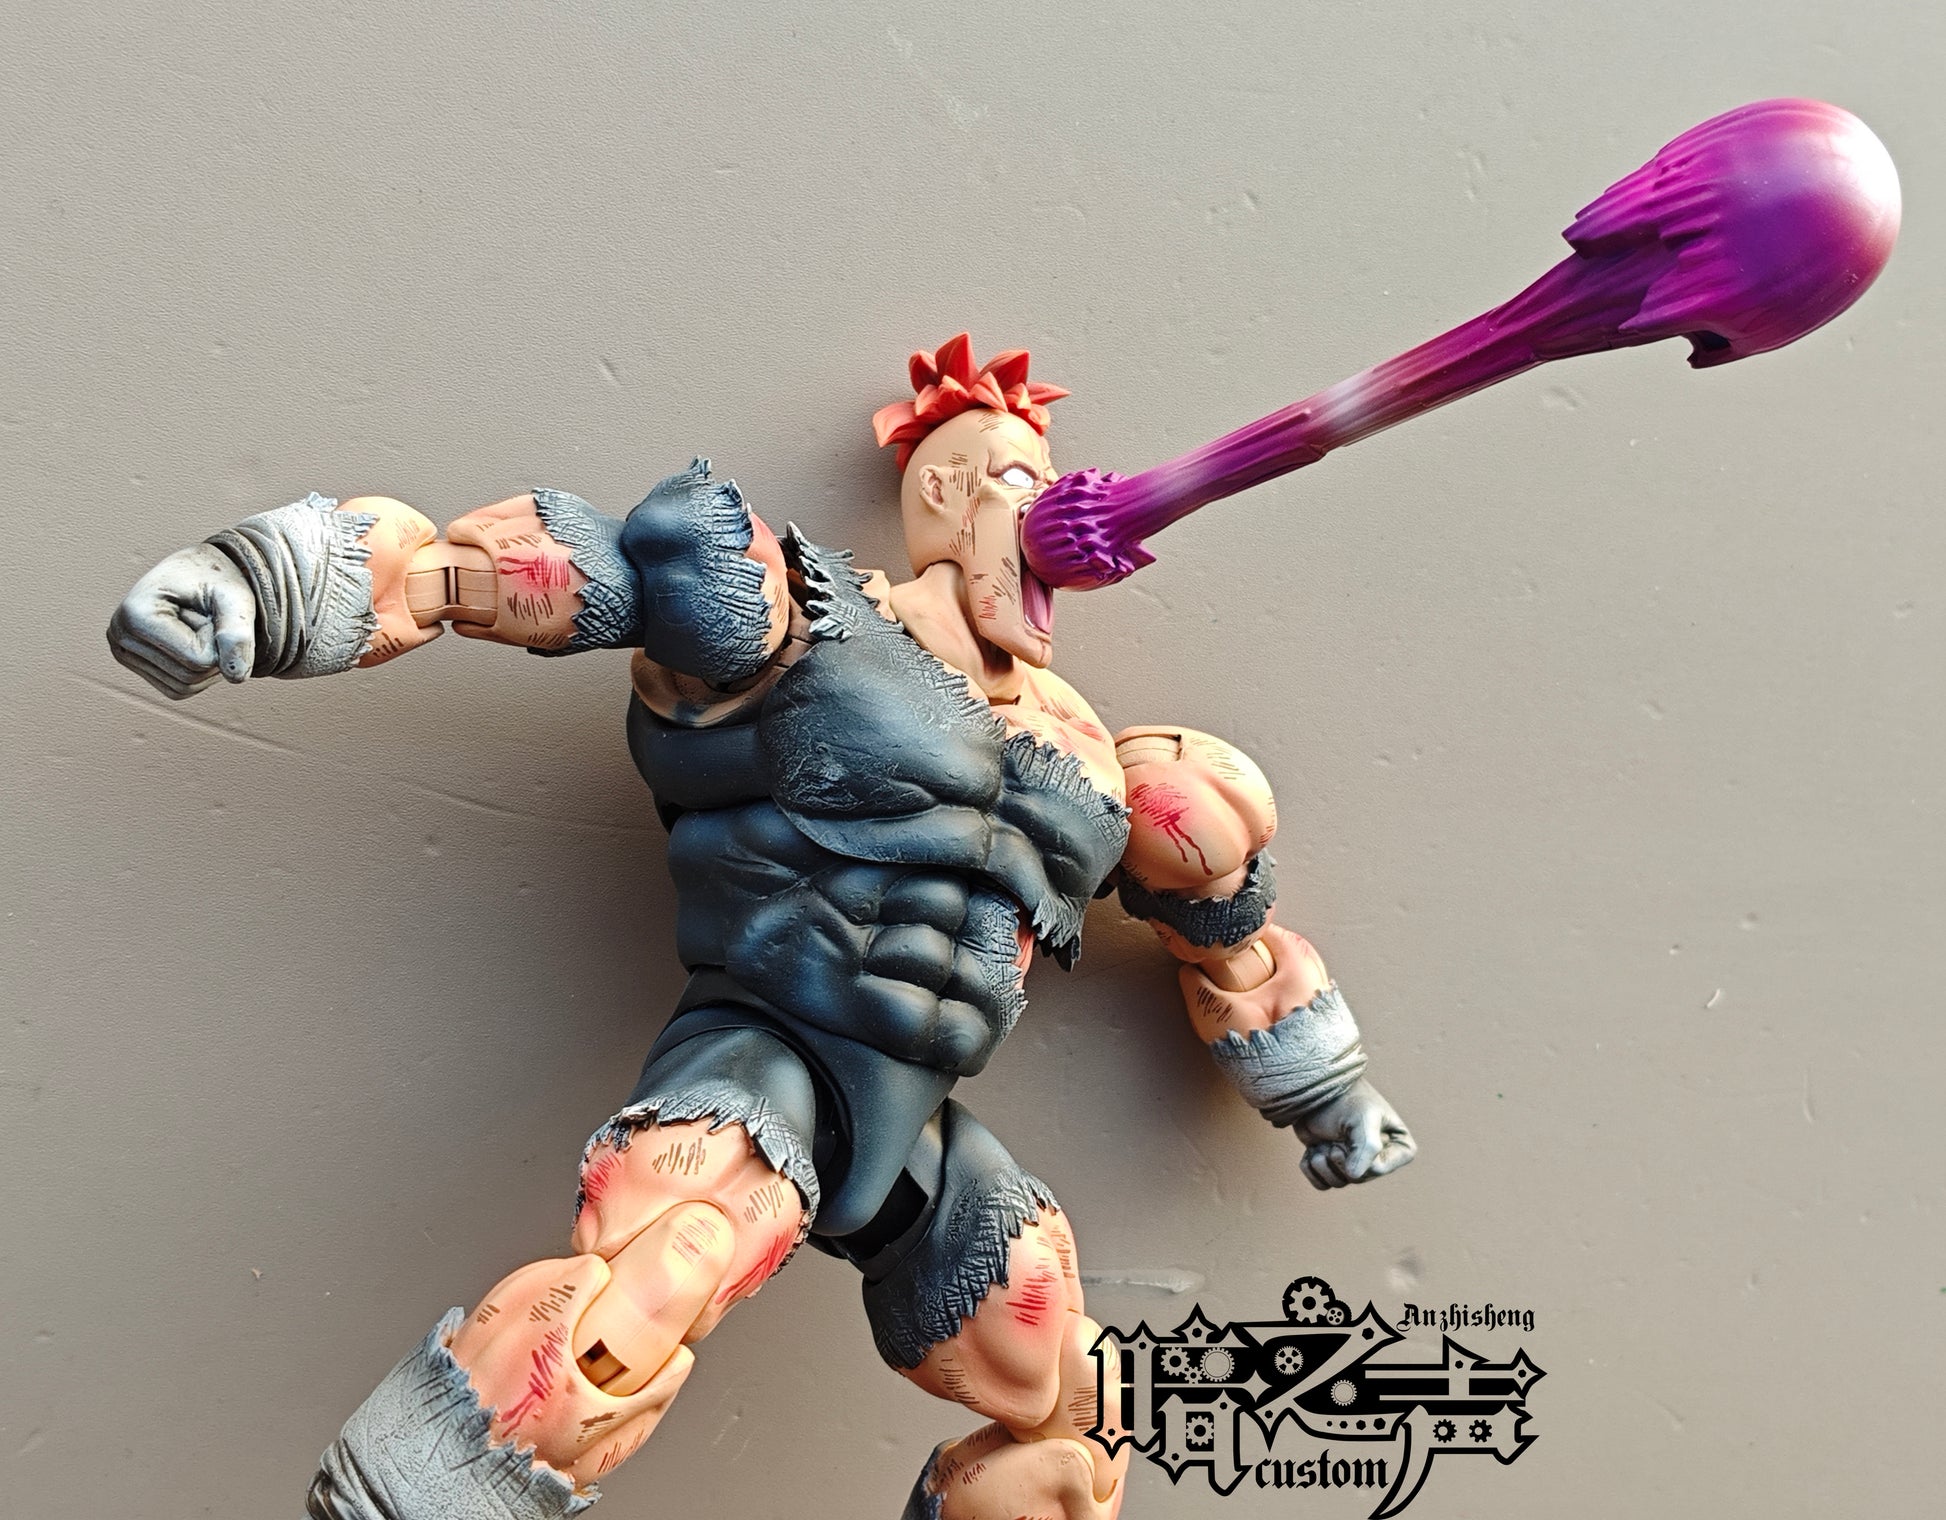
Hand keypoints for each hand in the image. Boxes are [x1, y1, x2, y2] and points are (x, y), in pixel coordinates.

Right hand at [106, 545, 255, 698]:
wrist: (199, 573)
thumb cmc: (216, 581)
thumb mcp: (235, 598)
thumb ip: (239, 634)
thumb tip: (236, 677)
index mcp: (136, 614)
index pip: (197, 658)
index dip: (220, 640)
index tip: (213, 610)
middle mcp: (119, 635)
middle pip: (189, 676)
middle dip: (214, 652)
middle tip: (209, 619)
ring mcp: (122, 653)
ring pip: (185, 687)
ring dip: (208, 663)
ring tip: (201, 628)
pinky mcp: (134, 665)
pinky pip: (178, 689)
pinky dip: (197, 672)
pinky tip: (194, 642)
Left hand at [1294, 1078, 1415, 1188]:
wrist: (1314, 1089)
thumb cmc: (1345, 1098)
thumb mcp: (1363, 1117)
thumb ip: (1367, 1146)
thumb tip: (1355, 1175)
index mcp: (1397, 1147)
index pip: (1380, 1169)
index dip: (1361, 1156)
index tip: (1356, 1135)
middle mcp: (1377, 1158)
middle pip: (1357, 1178)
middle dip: (1339, 1156)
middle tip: (1335, 1136)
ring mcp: (1353, 1163)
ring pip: (1338, 1182)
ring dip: (1323, 1161)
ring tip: (1323, 1140)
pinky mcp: (1330, 1165)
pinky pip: (1321, 1183)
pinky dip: (1311, 1167)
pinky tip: (1312, 1149)